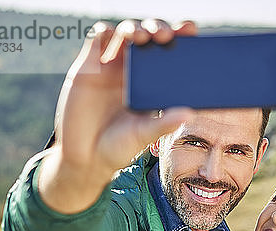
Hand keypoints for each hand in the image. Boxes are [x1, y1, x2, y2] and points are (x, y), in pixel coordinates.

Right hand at [39, 19, 195, 212]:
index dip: (180, 36)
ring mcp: (110, 66)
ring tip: (140, 36)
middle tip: (164, 35)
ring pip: (125, 32)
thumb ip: (164, 124)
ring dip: (134, 27)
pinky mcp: (88, 66)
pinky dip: (105, 31)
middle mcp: (133, 71)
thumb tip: (189, 114)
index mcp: (152, 83)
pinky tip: (112, 35)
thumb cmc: (118, 147)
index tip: (190, 31)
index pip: (169, 53)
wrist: (84, 157)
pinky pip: (97, 38)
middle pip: (149, 36)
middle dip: (158, 27)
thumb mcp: (144, 135)